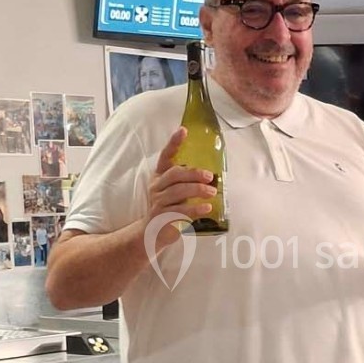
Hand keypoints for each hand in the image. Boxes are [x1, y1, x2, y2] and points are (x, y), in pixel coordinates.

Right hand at [146, 127, 218, 251]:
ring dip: (197, 190)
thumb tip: (211, 175)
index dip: (173, 143)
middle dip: (194, 173)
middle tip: (210, 176)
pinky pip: (180, 211)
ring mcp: (158, 202)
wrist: (151, 232)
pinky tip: (207, 208)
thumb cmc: (168, 207)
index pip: (165, 156)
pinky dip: (195, 209)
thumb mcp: (173, 191)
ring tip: (213, 192)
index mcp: (159, 176)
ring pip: (178, 192)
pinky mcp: (162, 217)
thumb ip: (185, 181)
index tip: (183, 130)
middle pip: (174, 174)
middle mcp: (156, 186)